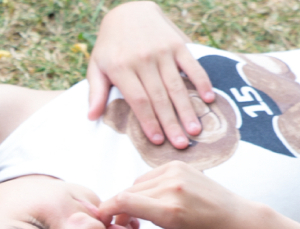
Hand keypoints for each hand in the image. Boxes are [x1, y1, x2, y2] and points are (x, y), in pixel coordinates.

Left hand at [86, 1, 213, 149]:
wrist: (129, 11)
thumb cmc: (110, 45)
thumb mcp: (96, 65)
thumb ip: (96, 91)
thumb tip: (91, 116)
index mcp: (121, 68)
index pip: (138, 101)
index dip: (148, 122)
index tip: (157, 140)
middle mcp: (143, 60)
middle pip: (159, 98)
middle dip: (171, 123)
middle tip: (181, 145)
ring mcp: (162, 51)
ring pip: (177, 86)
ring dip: (187, 109)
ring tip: (195, 131)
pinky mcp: (177, 44)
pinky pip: (192, 65)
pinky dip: (201, 82)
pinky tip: (208, 99)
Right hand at [97, 161, 268, 228]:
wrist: (236, 220)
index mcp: (170, 210)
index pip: (122, 201)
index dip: (106, 211)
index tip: (103, 222)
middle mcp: (172, 186)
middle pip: (126, 193)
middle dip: (119, 211)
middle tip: (130, 228)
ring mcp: (176, 171)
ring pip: (135, 185)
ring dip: (132, 200)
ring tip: (146, 218)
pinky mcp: (179, 164)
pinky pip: (148, 177)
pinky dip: (145, 190)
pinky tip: (157, 204)